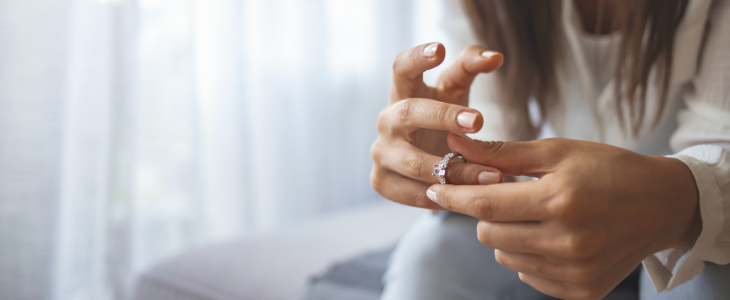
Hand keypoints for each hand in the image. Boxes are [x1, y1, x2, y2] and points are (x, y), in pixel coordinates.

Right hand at [370, 43, 504, 208]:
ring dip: (455, 171)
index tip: (440, 49)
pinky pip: (412, 193)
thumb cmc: (441, 117)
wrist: (425, 159)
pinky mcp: (381, 182)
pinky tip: (467, 198)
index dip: (416, 57)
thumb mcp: (455, 90)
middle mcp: (386, 120)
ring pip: (414, 163)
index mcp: (402, 92)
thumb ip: (472, 67)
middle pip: (408, 113)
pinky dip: (440, 197)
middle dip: (442, 117)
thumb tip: (496, 57)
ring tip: (492, 175)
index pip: (401, 67)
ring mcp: (381, 152)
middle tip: (478, 120)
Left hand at [427, 133, 701, 299]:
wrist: (662, 205)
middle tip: (508, 195)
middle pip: (489, 234)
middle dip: (487, 213)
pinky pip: (528, 275)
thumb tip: (453, 146)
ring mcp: (576, 272)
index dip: (454, 197)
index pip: (486, 205)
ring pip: (505, 257)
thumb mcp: (557, 152)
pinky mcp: (582, 292)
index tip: (434, 189)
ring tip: (536, 214)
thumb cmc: (607, 169)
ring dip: (508, 235)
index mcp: (562, 201)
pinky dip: (529, 256)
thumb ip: (501, 154)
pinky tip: (552, 237)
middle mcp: (568, 243)